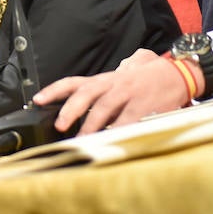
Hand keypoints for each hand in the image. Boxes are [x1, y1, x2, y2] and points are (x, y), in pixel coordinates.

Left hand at [33, 49, 189, 133]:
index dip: (53, 90)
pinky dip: (118, 131)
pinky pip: (128, 120)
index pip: (73, 82)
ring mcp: (128, 95)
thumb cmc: (144, 79)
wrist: (176, 73)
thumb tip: (77, 103)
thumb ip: (100, 91)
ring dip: (91, 125)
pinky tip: (111, 140)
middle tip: (60, 125)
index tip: (37, 100)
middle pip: (86, 93)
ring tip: (82, 140)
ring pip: (104, 109)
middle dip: (70, 109)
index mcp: (104, 80)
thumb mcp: (118, 80)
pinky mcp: (143, 107)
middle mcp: (112, 84)